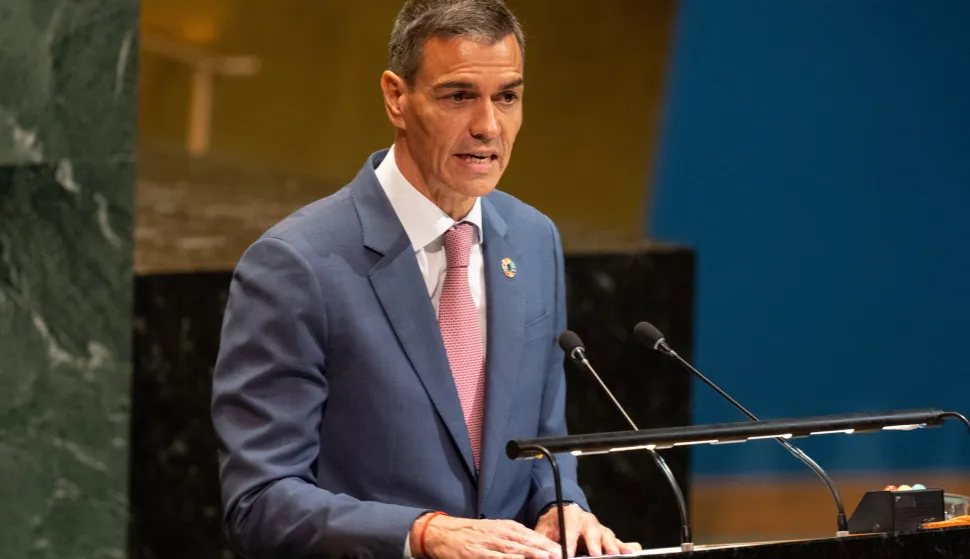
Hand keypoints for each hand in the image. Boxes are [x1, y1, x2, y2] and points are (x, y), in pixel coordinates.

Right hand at [413, 514, 563, 558]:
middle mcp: (498, 533)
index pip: (529, 534)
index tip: (560, 549)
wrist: (442, 532)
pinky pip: (494, 558)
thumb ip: (512, 536)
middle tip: (559, 554)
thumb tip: (534, 545)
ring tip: (546, 557)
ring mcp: (487, 544)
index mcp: (504, 526)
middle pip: (524, 541)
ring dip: (530, 554)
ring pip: (513, 550)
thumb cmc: (469, 532)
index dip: (545, 542)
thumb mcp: (492, 529)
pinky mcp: (476, 555)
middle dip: (543, 549)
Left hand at [535, 505, 633, 557]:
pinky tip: (629, 552)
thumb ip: (545, 541)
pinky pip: (616, 541)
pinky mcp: (606, 535)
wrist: (561, 515)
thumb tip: (545, 553)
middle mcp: (587, 519)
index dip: (570, 542)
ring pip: (606, 535)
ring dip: (611, 545)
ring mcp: (598, 527)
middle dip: (594, 543)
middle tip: (595, 554)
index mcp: (570, 515)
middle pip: (592, 531)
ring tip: (614, 554)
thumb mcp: (544, 530)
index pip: (570, 529)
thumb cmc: (553, 524)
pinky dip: (622, 546)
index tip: (569, 554)